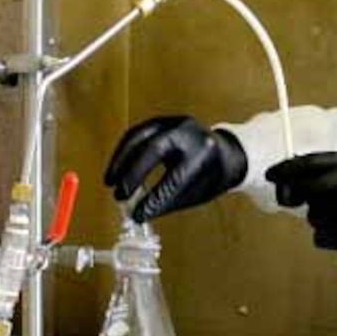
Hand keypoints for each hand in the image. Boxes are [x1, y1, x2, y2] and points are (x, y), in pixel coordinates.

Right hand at [103, 116, 246, 222]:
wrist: (226, 152)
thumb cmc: (211, 176)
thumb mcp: (196, 194)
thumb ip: (167, 202)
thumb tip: (136, 214)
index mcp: (205, 153)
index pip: (177, 177)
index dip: (155, 197)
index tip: (139, 214)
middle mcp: (190, 133)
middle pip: (155, 149)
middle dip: (133, 173)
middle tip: (119, 195)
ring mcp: (174, 122)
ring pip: (140, 137)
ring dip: (121, 160)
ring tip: (110, 182)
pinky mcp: (162, 121)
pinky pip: (137, 134)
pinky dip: (124, 151)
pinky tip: (116, 169)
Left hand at [266, 152, 336, 262]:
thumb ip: (334, 167)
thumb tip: (292, 172)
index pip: (311, 164)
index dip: (286, 170)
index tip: (271, 175)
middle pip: (307, 190)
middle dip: (298, 195)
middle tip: (297, 198)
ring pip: (312, 216)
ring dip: (319, 217)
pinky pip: (320, 237)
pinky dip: (327, 235)